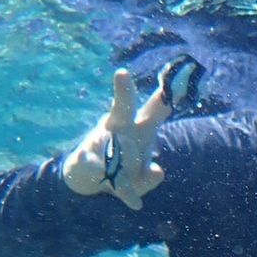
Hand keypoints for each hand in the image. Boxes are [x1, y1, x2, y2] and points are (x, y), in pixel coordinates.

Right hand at [62, 58, 197, 209]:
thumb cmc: (123, 173)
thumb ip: (150, 179)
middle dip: (124, 93)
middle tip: (121, 73)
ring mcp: (101, 138)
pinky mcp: (86, 156)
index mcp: (139, 131)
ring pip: (107, 129)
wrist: (89, 179)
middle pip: (123, 109)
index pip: (153, 113)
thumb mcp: (139, 182)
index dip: (162, 100)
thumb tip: (158, 171)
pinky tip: (101, 172)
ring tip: (110, 109)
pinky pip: (93, 163)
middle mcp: (120, 128)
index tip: (169, 84)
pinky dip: (97, 167)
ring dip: (111, 130)